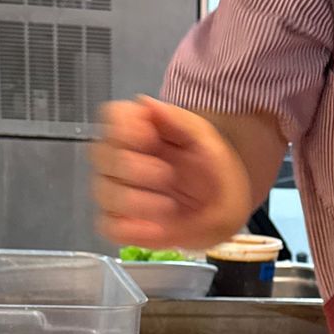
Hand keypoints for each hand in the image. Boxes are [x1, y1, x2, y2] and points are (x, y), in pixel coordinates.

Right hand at [91, 97, 253, 249]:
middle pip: (102, 155)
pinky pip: (110, 227)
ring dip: (136, 201)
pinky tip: (158, 229)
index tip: (148, 138)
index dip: (123, 127)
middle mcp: (121, 158)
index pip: (112, 117)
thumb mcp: (208, 140)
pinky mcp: (123, 223)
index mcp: (140, 130)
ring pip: (104, 193)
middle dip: (133, 168)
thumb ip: (180, 121)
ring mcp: (119, 191)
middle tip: (166, 176)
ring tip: (169, 206)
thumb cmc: (215, 167)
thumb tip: (146, 104)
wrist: (230, 205)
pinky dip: (132, 230)